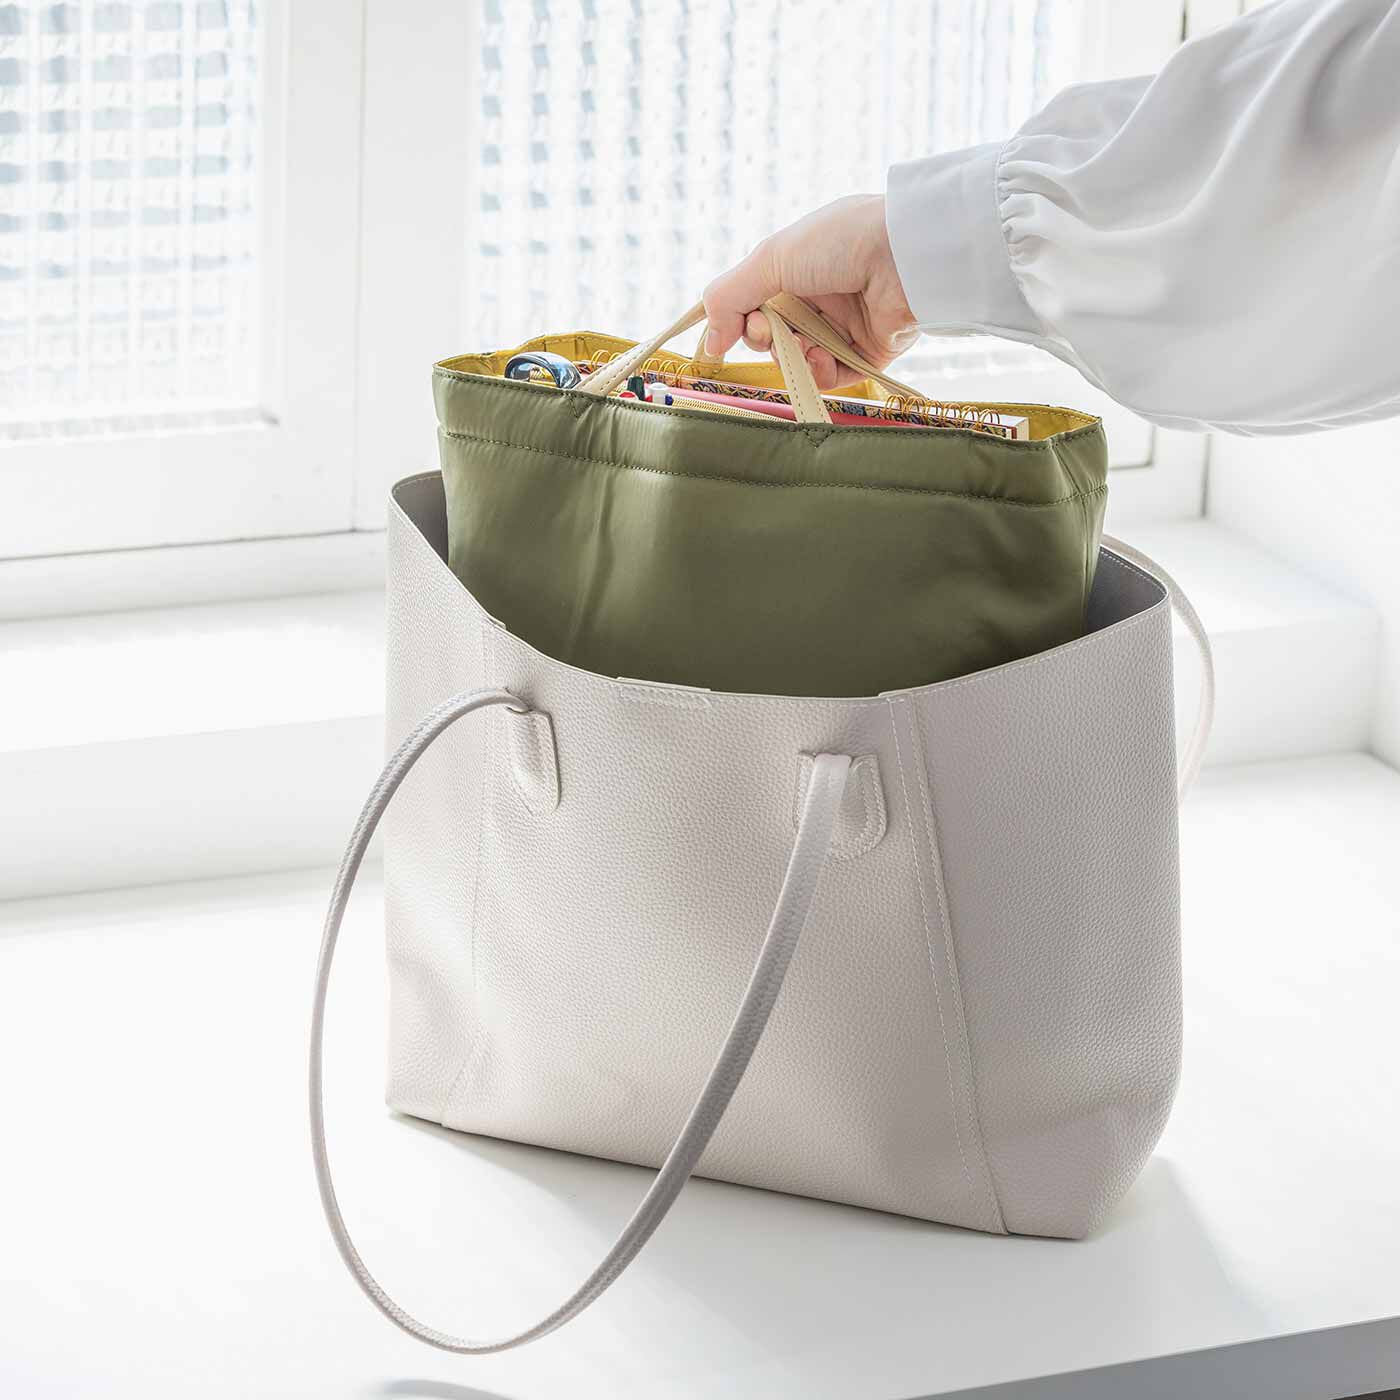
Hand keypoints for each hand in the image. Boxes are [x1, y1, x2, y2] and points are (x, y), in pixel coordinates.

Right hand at [702, 195, 918, 390]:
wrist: (905, 254)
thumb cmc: (839, 241)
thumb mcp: (771, 258)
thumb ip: (729, 298)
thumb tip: (708, 344)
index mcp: (798, 266)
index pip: (756, 304)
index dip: (743, 318)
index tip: (742, 322)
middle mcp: (821, 296)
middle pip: (775, 336)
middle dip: (766, 339)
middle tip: (770, 332)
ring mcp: (845, 325)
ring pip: (800, 358)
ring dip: (791, 356)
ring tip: (800, 344)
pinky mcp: (868, 352)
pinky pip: (832, 376)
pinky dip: (818, 372)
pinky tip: (819, 356)